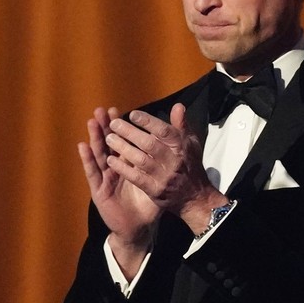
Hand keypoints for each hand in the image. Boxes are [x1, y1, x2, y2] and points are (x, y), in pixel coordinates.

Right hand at [78, 107, 160, 247]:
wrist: (139, 226)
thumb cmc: (149, 203)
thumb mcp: (160, 180)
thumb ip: (166, 162)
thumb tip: (179, 144)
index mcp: (129, 163)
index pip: (124, 141)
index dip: (121, 126)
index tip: (119, 110)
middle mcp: (115, 168)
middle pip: (109, 143)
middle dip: (106, 127)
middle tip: (103, 109)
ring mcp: (105, 177)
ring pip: (99, 154)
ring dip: (95, 137)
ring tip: (92, 121)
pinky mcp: (99, 189)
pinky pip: (92, 172)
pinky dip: (87, 159)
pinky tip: (82, 146)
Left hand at [102, 103, 227, 230]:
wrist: (194, 196)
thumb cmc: (190, 165)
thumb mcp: (191, 143)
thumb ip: (182, 125)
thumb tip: (177, 106)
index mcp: (182, 146)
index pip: (164, 131)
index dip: (148, 122)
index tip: (132, 114)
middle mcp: (174, 161)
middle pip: (149, 144)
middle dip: (130, 133)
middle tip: (113, 124)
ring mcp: (164, 176)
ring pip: (140, 160)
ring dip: (123, 148)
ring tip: (108, 139)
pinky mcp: (155, 190)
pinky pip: (136, 178)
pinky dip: (123, 168)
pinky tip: (111, 160)